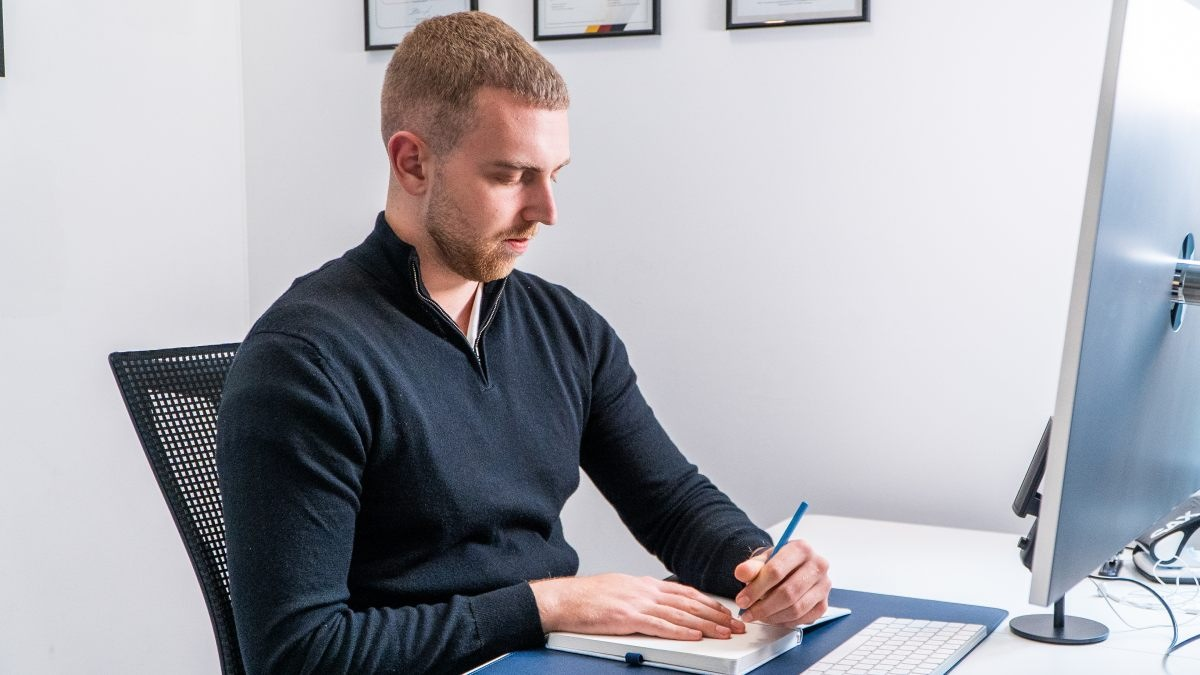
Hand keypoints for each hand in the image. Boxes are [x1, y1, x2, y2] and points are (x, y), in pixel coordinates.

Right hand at [530, 573, 745, 639]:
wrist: (565, 599)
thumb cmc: (588, 597)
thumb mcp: (621, 589)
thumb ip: (642, 597)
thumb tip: (661, 606)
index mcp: (645, 584)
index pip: (685, 592)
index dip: (708, 602)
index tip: (725, 611)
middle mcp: (646, 591)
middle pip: (689, 603)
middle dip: (716, 614)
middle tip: (736, 624)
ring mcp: (638, 603)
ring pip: (680, 615)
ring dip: (706, 625)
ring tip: (724, 633)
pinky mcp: (628, 618)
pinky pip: (660, 626)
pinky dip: (680, 631)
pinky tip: (695, 636)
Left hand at [733, 540, 830, 625]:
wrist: (792, 567)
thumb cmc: (778, 563)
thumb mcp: (762, 560)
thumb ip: (751, 566)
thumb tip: (741, 573)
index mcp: (801, 548)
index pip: (776, 571)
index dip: (756, 588)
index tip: (742, 600)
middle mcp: (818, 565)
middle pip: (788, 592)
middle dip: (763, 607)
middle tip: (747, 613)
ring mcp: (824, 586)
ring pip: (796, 608)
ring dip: (773, 617)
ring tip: (757, 616)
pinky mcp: (824, 603)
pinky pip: (804, 618)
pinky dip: (785, 621)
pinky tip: (773, 618)